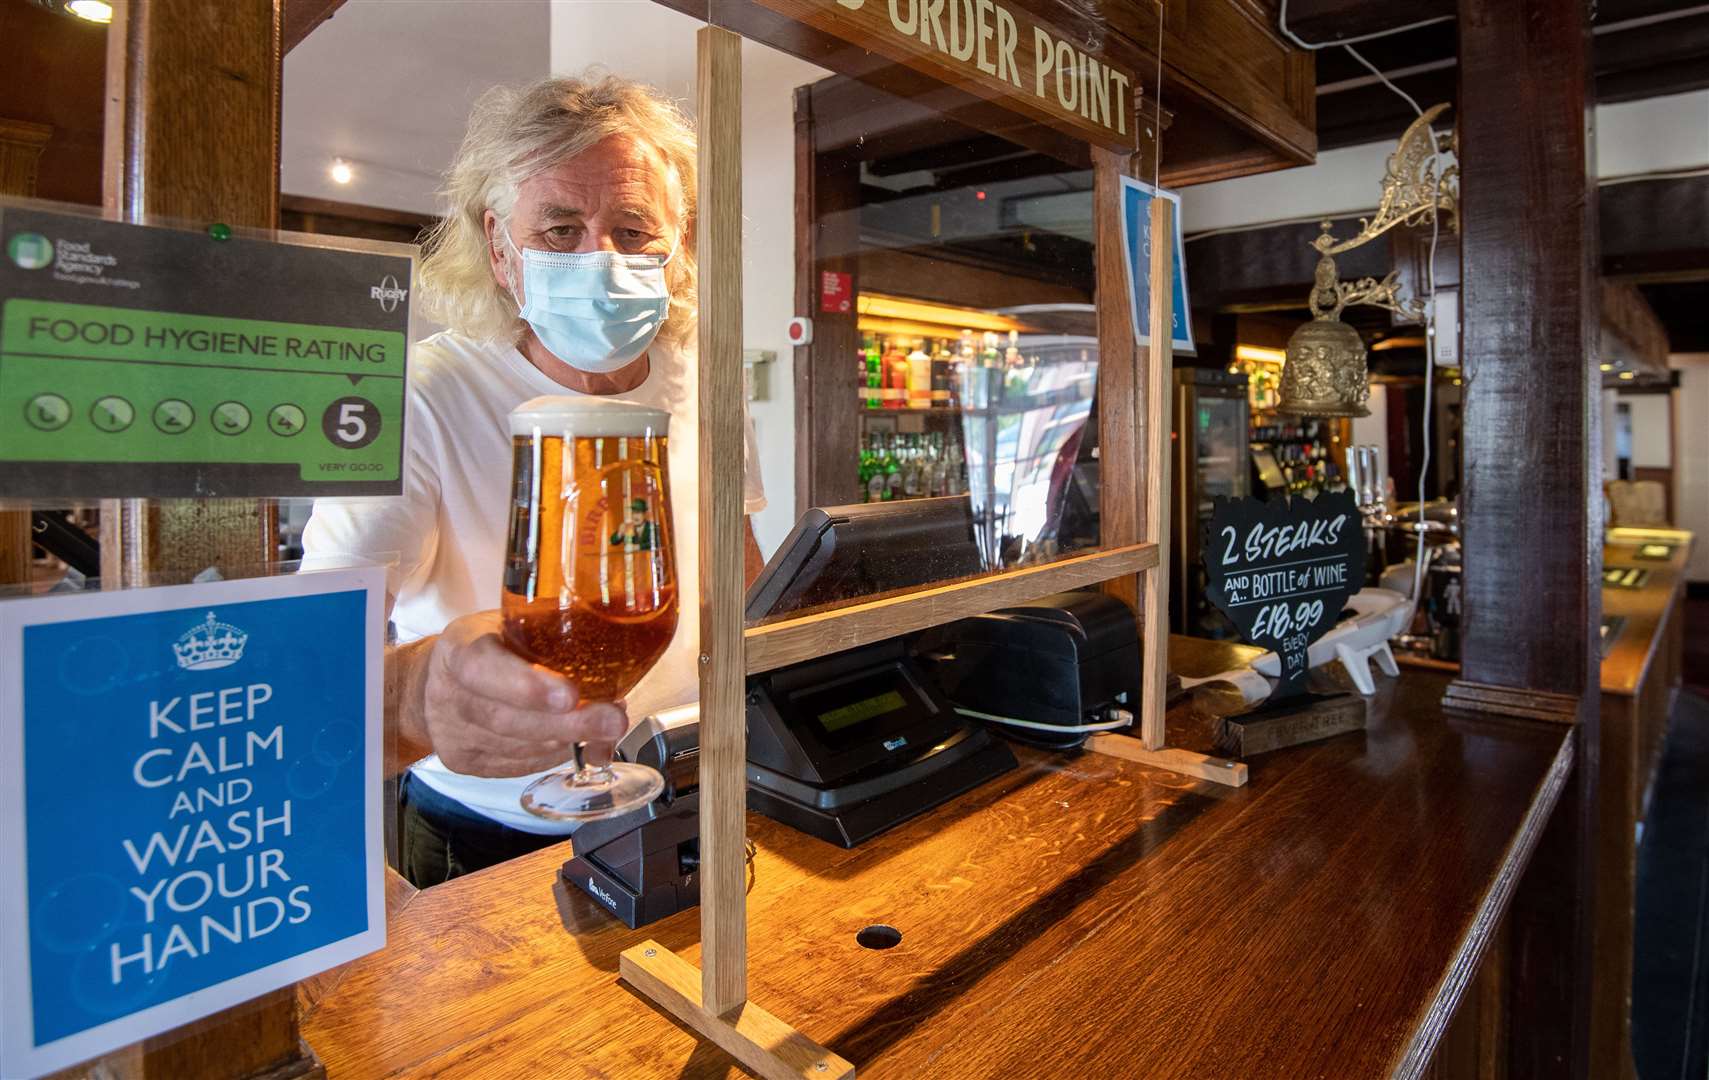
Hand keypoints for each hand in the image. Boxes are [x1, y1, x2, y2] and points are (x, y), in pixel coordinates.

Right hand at [415, 610, 626, 776]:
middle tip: (613, 721)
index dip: (526, 686)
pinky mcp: (462, 762)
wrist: (438, 682)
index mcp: (458, 647)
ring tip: (604, 726)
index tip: (571, 695)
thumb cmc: (491, 646)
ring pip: (517, 747)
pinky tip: (576, 742)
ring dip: (568, 740)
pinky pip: (518, 765)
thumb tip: (620, 665)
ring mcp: (451, 733)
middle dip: (567, 724)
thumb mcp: (511, 625)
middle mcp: (448, 693)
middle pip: (506, 719)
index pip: (483, 668)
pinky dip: (554, 755)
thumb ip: (552, 638)